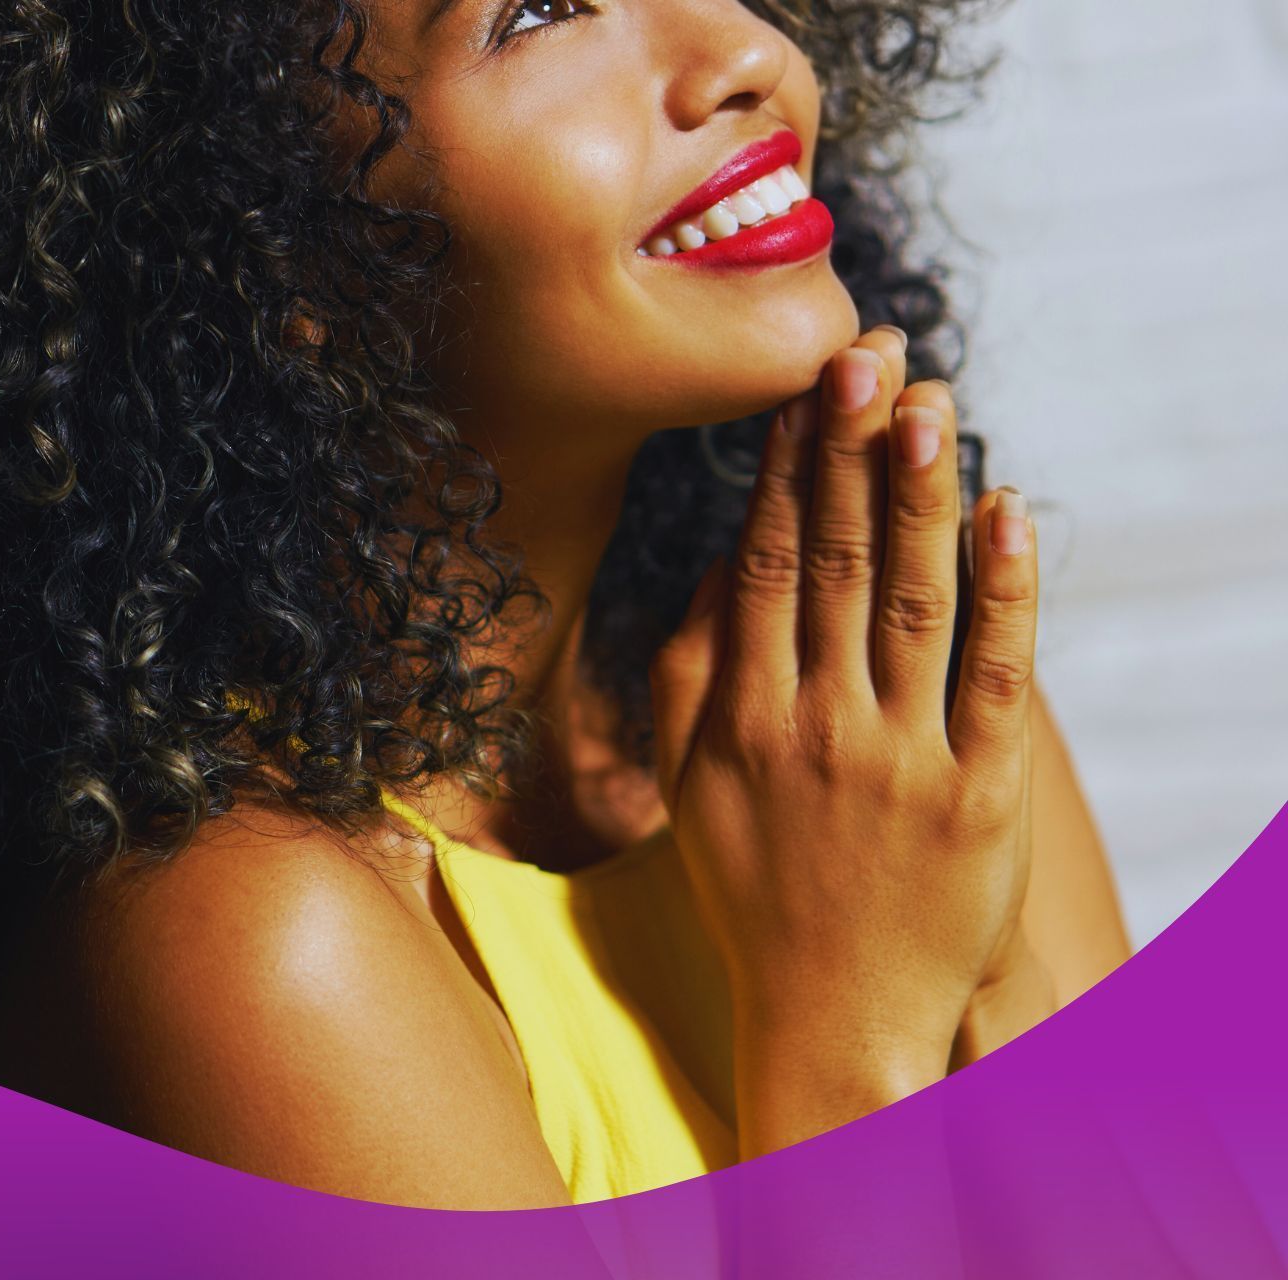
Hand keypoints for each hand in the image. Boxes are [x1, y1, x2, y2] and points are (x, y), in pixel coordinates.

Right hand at [648, 325, 1038, 1079]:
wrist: (833, 1020)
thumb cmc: (756, 898)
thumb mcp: (691, 791)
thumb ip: (689, 680)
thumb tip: (715, 573)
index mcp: (739, 718)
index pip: (762, 565)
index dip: (784, 469)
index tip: (801, 388)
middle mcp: (812, 726)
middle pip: (833, 560)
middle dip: (849, 448)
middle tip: (865, 351)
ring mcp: (898, 760)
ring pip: (911, 599)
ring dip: (919, 492)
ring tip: (926, 398)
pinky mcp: (978, 798)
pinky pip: (997, 677)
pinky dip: (1006, 590)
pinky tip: (1007, 511)